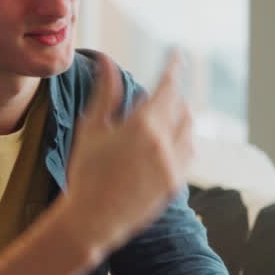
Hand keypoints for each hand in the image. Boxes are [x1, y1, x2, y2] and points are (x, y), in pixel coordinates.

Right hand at [60, 52, 193, 262]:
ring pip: (189, 130)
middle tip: (165, 86)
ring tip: (168, 113)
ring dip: (181, 116)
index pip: (167, 86)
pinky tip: (171, 140)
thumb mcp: (91, 128)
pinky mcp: (175, 184)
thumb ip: (105, 93)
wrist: (91, 219)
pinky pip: (188, 152)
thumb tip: (107, 61)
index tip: (177, 55)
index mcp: (142, 126)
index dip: (173, 68)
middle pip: (181, 106)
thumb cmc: (85, 173)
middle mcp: (164, 143)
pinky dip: (184, 139)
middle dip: (173, 93)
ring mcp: (173, 165)